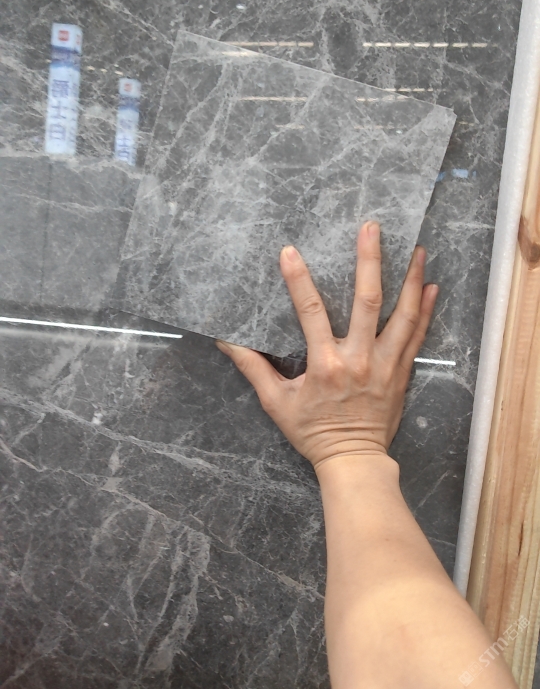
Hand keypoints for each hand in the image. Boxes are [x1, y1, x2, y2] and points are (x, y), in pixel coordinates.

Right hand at [215, 222, 437, 471]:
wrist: (353, 461)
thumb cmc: (312, 433)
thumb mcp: (276, 403)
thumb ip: (253, 368)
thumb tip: (225, 341)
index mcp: (325, 365)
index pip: (311, 313)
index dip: (299, 281)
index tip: (290, 252)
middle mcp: (359, 359)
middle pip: (367, 301)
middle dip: (370, 261)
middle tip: (371, 228)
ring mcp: (385, 365)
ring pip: (402, 315)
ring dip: (410, 280)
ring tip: (418, 249)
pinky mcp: (402, 372)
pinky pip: (418, 336)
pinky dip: (426, 310)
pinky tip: (432, 286)